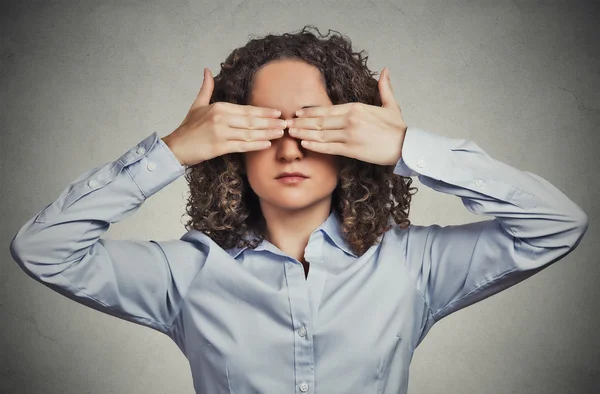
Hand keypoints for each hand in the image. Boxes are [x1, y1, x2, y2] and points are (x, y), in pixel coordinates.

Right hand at [162, 68, 286, 166]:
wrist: (175, 147)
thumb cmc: (188, 127)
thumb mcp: (197, 105)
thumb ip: (206, 88)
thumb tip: (207, 70)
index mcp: (219, 107)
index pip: (247, 109)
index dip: (264, 111)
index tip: (277, 112)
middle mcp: (221, 119)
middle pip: (251, 120)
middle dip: (270, 122)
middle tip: (286, 123)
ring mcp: (221, 133)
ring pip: (249, 133)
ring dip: (267, 133)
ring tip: (281, 133)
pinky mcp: (219, 147)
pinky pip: (242, 146)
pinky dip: (255, 145)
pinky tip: (267, 144)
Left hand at [286, 67, 406, 165]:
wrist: (406, 146)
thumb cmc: (398, 128)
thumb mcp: (391, 105)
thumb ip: (384, 88)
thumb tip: (385, 70)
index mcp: (356, 108)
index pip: (327, 109)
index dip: (310, 111)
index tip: (298, 113)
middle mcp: (350, 120)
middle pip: (320, 121)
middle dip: (302, 122)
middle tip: (287, 124)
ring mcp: (349, 135)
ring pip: (321, 134)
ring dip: (304, 133)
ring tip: (291, 133)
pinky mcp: (352, 149)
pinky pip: (329, 147)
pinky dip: (315, 145)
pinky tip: (305, 144)